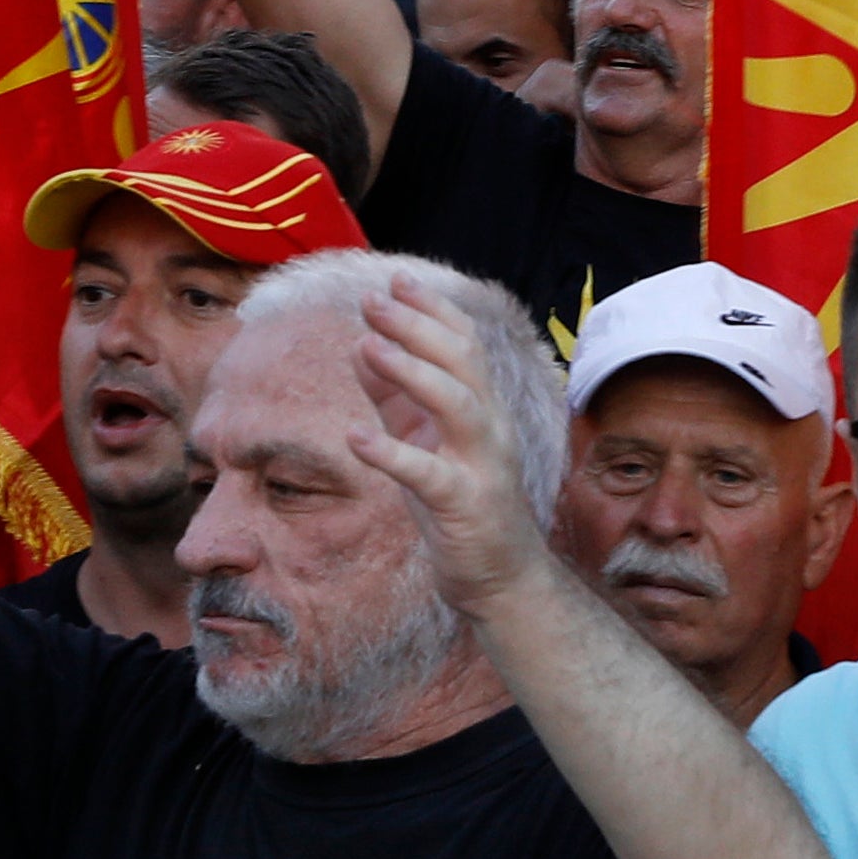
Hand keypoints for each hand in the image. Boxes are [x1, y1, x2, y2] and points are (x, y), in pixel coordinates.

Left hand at [343, 272, 558, 614]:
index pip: (463, 344)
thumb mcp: (424, 441)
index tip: (395, 280)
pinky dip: (392, 454)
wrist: (501, 579)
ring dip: (412, 372)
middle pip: (462, 361)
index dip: (432, 309)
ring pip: (456, 405)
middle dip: (417, 326)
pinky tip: (356, 438)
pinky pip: (428, 475)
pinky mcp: (464, 507)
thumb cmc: (460, 504)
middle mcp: (490, 428)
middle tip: (372, 301)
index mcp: (482, 408)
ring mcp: (481, 466)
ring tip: (368, 346)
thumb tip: (363, 346)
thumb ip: (395, 397)